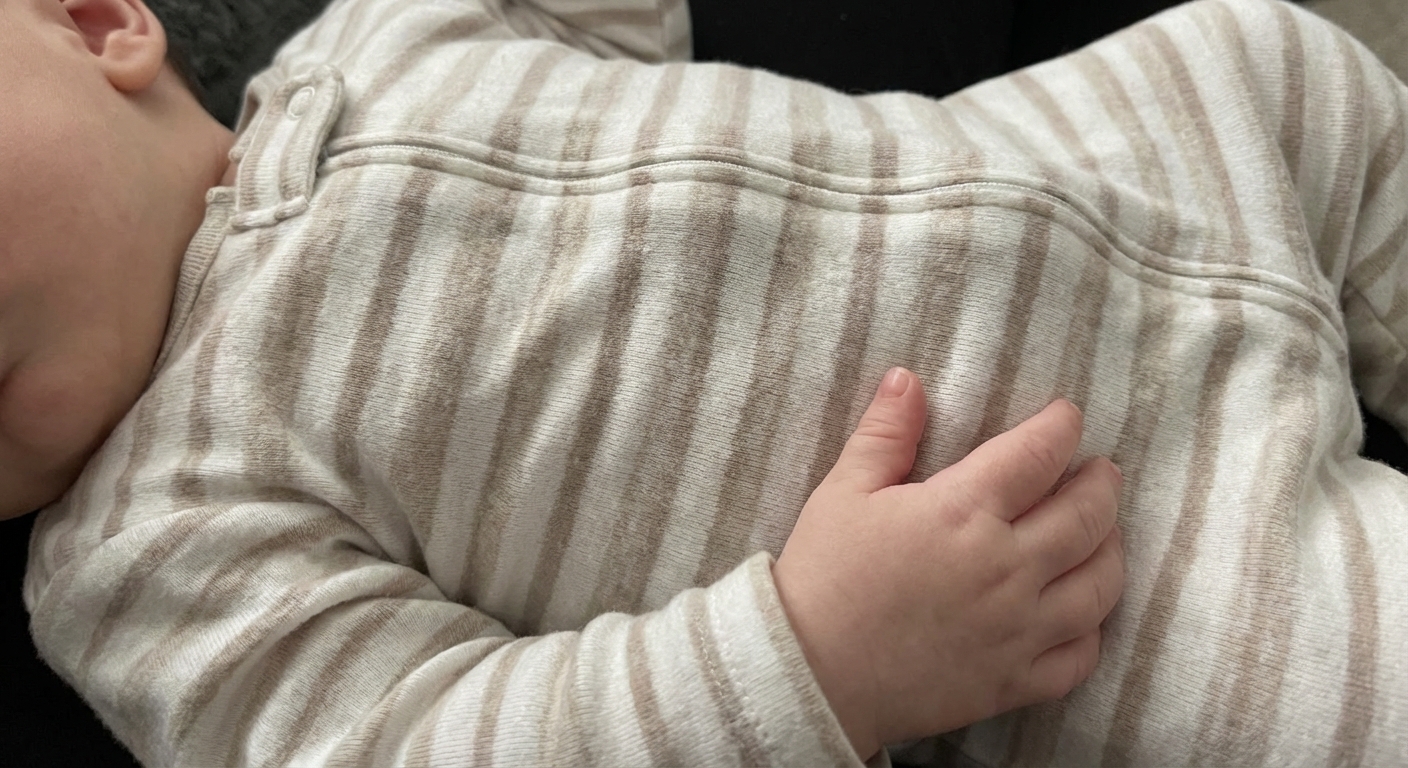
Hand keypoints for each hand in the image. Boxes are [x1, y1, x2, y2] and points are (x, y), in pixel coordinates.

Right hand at [772, 368, 1124, 760]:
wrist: (809, 674)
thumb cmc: (823, 578)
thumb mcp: (843, 491)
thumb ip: (885, 434)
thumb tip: (909, 379)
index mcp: (964, 512)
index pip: (1038, 455)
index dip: (1061, 427)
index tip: (1068, 416)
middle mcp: (1006, 567)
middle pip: (1086, 515)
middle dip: (1101, 484)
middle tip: (1101, 470)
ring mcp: (1018, 629)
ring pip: (1099, 585)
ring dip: (1112, 549)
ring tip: (1106, 532)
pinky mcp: (1014, 681)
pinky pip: (1080, 656)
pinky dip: (1093, 631)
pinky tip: (1085, 613)